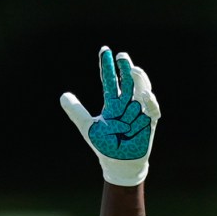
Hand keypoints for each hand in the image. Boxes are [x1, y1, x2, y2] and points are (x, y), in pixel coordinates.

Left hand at [61, 46, 159, 186]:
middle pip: (128, 81)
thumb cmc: (104, 146)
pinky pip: (152, 110)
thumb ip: (77, 111)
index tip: (105, 50)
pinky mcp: (149, 123)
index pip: (110, 80)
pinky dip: (150, 102)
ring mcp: (139, 112)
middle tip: (121, 56)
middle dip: (126, 68)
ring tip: (133, 69)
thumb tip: (63, 95)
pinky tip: (144, 94)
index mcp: (112, 104)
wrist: (117, 164)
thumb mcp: (87, 126)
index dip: (107, 66)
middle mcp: (127, 105)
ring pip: (142, 89)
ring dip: (139, 79)